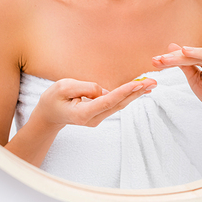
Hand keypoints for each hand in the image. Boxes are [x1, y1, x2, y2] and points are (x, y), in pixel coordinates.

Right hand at [34, 76, 156, 130]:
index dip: (124, 91)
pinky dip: (128, 94)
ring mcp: (97, 118)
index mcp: (83, 113)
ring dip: (135, 93)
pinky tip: (139, 88)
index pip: (107, 101)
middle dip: (136, 92)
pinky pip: (116, 103)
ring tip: (151, 83)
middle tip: (152, 82)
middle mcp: (93, 119)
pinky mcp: (100, 114)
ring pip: (119, 104)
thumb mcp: (63, 87)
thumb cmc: (54, 99)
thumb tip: (103, 90)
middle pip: (118, 104)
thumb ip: (85, 87)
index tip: (138, 83)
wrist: (49, 115)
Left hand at [152, 43, 201, 120]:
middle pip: (192, 54)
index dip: (170, 59)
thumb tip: (170, 49)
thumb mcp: (197, 82)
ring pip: (201, 54)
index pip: (187, 57)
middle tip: (157, 60)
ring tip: (168, 58)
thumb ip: (186, 67)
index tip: (154, 62)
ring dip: (183, 55)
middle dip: (173, 57)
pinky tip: (188, 52)